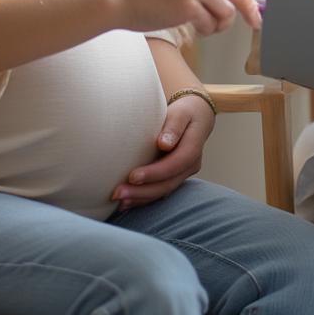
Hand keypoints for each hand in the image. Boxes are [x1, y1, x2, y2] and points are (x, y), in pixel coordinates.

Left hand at [111, 94, 215, 209]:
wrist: (196, 117)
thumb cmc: (185, 112)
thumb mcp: (181, 113)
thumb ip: (174, 126)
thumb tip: (164, 144)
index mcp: (193, 148)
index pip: (175, 164)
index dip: (154, 173)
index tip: (132, 176)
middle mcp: (190, 165)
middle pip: (167, 184)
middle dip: (142, 192)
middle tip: (118, 193)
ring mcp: (182, 174)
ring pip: (163, 191)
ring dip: (140, 198)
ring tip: (118, 201)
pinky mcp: (174, 178)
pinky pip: (159, 192)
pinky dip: (143, 198)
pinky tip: (126, 202)